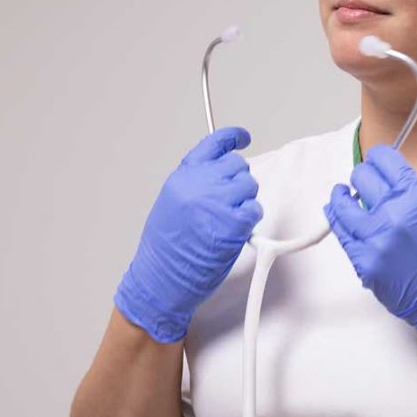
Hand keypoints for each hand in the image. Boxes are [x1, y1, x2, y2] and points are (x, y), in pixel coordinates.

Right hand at [114, 127, 262, 342]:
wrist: (162, 278)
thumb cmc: (166, 248)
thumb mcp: (172, 203)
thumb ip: (196, 184)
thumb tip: (220, 175)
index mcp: (183, 177)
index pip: (214, 144)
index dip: (233, 137)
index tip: (243, 137)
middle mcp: (200, 184)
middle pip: (237, 166)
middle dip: (238, 183)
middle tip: (229, 204)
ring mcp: (217, 202)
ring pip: (249, 186)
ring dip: (245, 202)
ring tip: (227, 221)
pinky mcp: (233, 223)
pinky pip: (255, 209)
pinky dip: (250, 220)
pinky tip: (236, 231)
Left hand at [323, 144, 416, 346]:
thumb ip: (409, 196)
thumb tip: (386, 182)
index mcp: (415, 200)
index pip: (386, 161)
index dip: (379, 156)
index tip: (377, 159)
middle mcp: (392, 216)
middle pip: (361, 177)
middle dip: (363, 176)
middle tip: (364, 181)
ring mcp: (374, 240)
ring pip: (342, 203)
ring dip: (342, 196)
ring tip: (343, 194)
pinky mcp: (362, 261)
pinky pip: (340, 232)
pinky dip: (336, 217)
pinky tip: (337, 211)